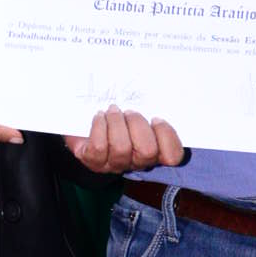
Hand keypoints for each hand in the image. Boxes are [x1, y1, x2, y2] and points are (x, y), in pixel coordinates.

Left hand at [64, 107, 187, 173]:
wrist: (83, 122)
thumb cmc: (117, 116)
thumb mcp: (136, 111)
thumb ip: (151, 107)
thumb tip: (159, 92)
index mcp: (154, 151)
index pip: (172, 156)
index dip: (167, 137)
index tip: (156, 119)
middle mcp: (137, 162)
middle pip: (147, 151)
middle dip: (137, 124)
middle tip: (128, 112)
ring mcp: (115, 164)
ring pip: (122, 148)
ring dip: (116, 122)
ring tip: (112, 111)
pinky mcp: (94, 162)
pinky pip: (99, 147)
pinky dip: (99, 127)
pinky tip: (99, 117)